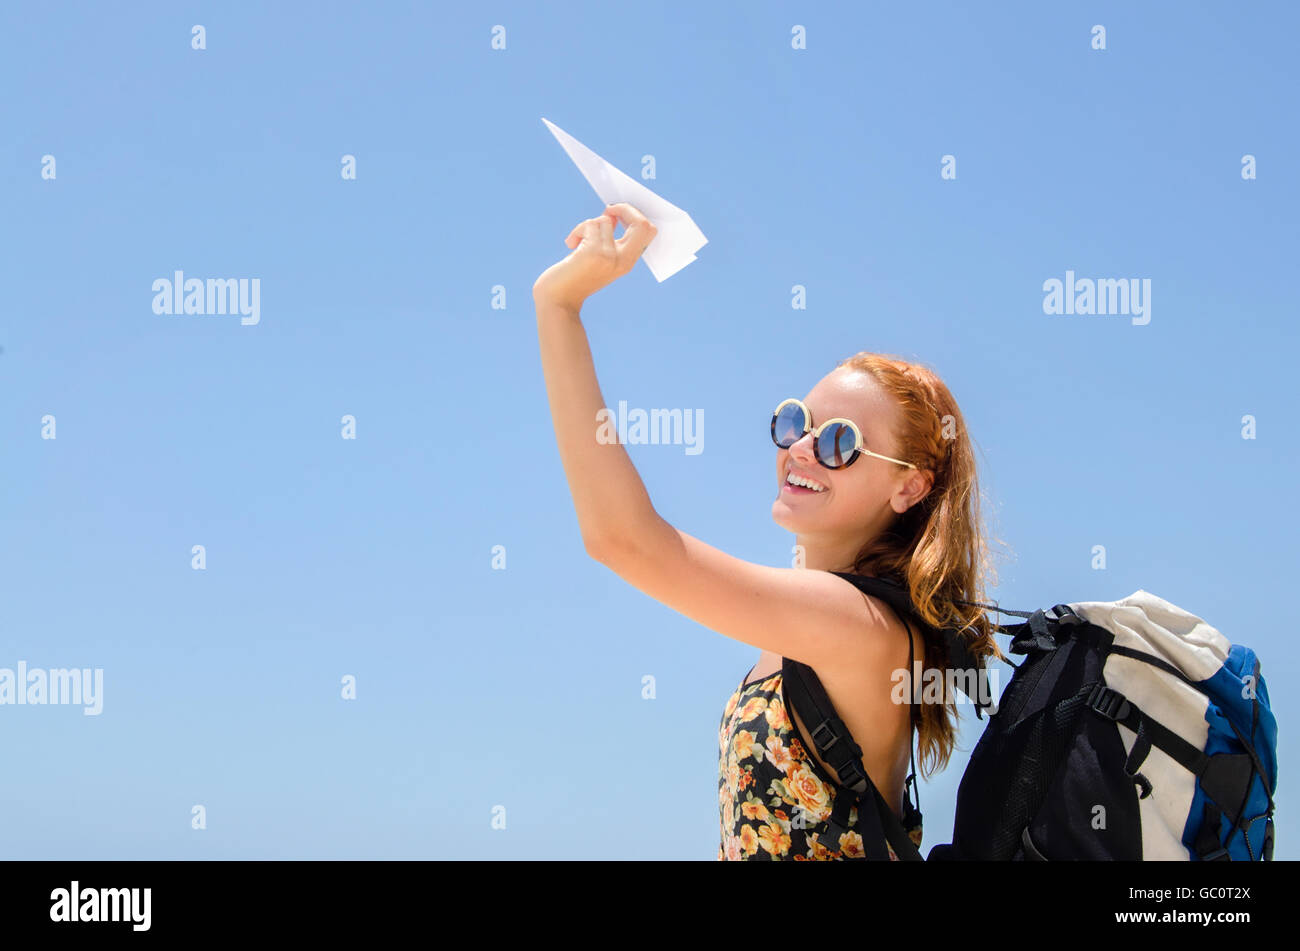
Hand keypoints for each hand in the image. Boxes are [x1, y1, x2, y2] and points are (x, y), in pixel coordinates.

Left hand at [532, 202, 657, 312]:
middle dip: (625, 208)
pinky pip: (589, 224)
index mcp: (627, 262)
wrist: (557, 300)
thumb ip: (610, 241)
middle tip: (609, 210)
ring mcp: (609, 256)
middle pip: (642, 223)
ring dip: (587, 225)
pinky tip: (570, 244)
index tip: (617, 215)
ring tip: (577, 241)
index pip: (649, 232)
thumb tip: (611, 213)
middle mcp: (623, 260)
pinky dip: (577, 231)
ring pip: (605, 220)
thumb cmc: (575, 278)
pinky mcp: (593, 252)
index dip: (636, 216)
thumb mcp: (599, 260)